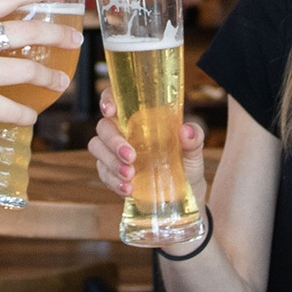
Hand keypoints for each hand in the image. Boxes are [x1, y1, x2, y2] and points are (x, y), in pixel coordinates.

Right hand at [86, 92, 207, 217]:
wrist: (184, 192)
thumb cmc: (186, 161)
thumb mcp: (194, 149)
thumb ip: (194, 137)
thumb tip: (185, 131)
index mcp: (140, 117)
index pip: (116, 99)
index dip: (108, 100)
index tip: (110, 110)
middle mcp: (123, 131)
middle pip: (103, 127)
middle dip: (113, 140)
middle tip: (131, 156)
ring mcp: (114, 153)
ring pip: (97, 149)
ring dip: (111, 162)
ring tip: (130, 175)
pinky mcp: (112, 174)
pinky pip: (104, 174)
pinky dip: (113, 182)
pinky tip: (127, 189)